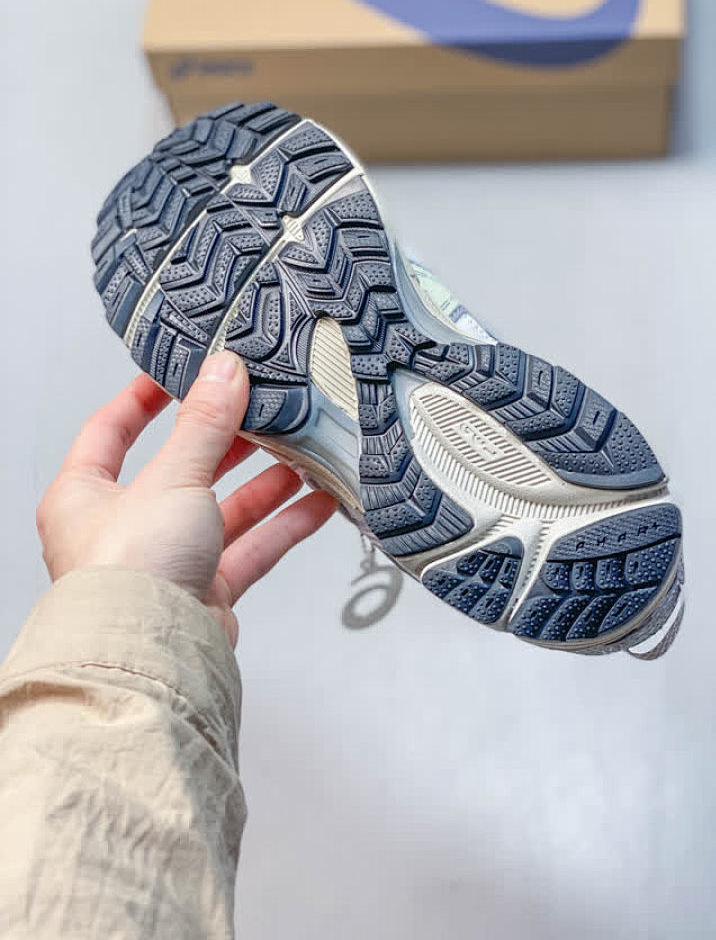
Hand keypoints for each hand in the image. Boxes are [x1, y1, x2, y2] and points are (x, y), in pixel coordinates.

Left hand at [35, 351, 337, 646]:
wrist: (153, 657)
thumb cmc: (130, 574)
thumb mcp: (172, 476)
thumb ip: (205, 424)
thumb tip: (223, 371)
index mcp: (86, 495)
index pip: (111, 430)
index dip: (145, 398)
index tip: (180, 372)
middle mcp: (124, 528)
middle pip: (180, 468)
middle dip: (225, 441)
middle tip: (260, 410)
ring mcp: (167, 561)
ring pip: (222, 509)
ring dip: (264, 482)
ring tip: (301, 452)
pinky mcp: (205, 591)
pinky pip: (250, 548)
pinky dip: (284, 525)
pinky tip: (317, 503)